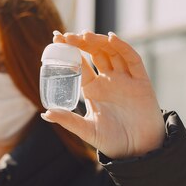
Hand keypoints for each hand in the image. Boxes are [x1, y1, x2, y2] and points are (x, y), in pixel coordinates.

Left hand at [41, 31, 164, 159]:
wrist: (137, 150)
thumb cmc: (112, 141)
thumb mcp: (86, 130)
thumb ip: (67, 120)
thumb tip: (45, 113)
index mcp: (93, 89)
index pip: (80, 64)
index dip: (69, 50)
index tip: (56, 38)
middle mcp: (108, 81)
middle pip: (95, 53)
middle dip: (82, 42)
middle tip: (68, 35)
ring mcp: (125, 79)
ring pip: (111, 52)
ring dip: (98, 41)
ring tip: (84, 35)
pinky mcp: (141, 81)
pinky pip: (132, 60)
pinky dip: (123, 47)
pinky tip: (111, 38)